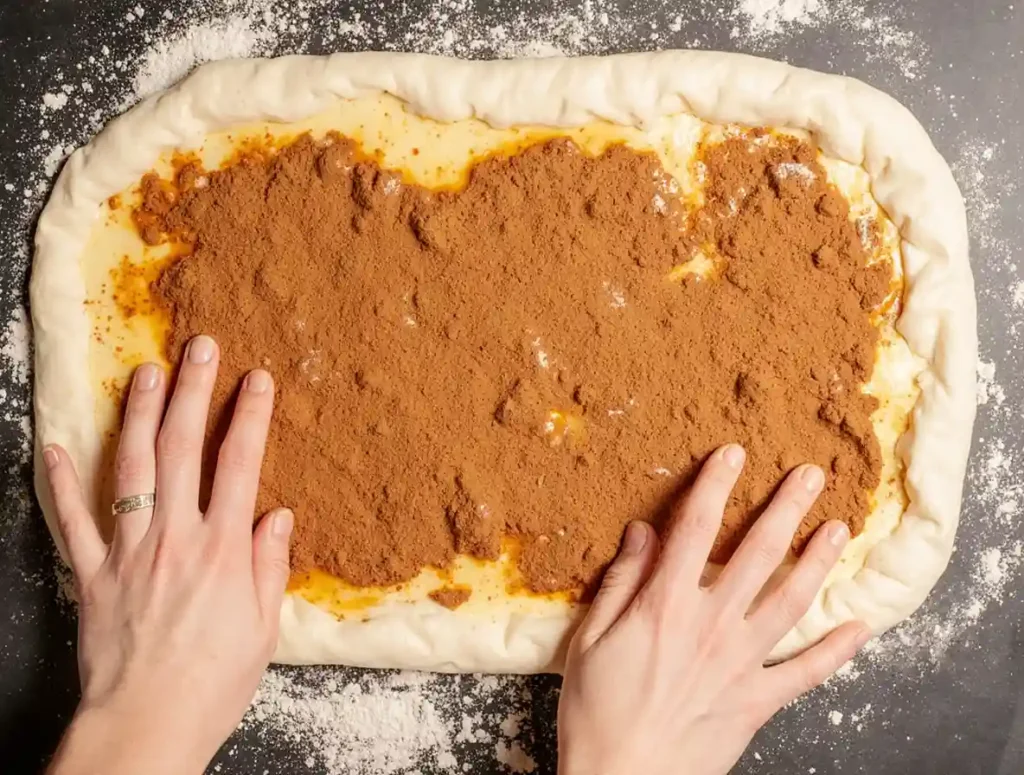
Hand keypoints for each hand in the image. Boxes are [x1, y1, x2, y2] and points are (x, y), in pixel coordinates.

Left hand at [45, 335, 290, 774]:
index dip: (250, 417)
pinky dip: (61, 483)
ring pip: (132, 469)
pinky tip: (54, 447)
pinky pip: (71, 522)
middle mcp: (175, 538)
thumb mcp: (263, 627)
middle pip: (184, 450)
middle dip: (194, 392)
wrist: (147, 726)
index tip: (257, 379)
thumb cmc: (214, 682)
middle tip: (200, 347)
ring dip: (139, 415)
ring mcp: (128, 553)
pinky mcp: (91, 575)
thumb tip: (277, 514)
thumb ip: (267, 564)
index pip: (240, 466)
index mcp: (224, 550)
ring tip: (145, 372)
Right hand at [557, 444, 870, 774]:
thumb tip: (642, 532)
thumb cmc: (596, 712)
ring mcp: (741, 663)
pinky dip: (836, 651)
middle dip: (785, 508)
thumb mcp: (590, 638)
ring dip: (817, 562)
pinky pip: (805, 673)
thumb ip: (621, 582)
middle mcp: (712, 625)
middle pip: (757, 554)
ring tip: (838, 529)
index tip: (732, 454)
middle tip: (810, 475)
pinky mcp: (757, 701)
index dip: (715, 485)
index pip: (695, 528)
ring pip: (790, 601)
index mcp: (666, 605)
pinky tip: (860, 628)